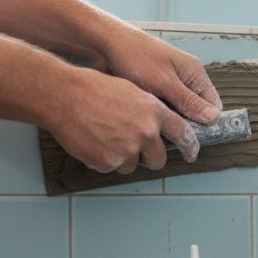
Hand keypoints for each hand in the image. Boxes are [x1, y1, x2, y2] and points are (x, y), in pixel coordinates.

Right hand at [49, 67, 199, 172]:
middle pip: (158, 160)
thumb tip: (161, 127)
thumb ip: (151, 111)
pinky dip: (104, 159)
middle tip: (135, 148)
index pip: (183, 134)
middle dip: (149, 158)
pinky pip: (111, 167)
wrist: (65, 97)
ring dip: (123, 157)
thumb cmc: (96, 89)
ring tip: (106, 137)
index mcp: (154, 112)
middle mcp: (145, 132)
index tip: (191, 153)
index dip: (189, 146)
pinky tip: (94, 141)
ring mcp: (127, 149)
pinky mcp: (109, 161)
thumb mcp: (133, 91)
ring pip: (133, 165)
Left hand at [99, 26, 221, 123]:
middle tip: (170, 133)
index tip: (193, 137)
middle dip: (185, 124)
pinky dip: (156, 116)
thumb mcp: (165, 82)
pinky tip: (145, 121)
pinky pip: (162, 110)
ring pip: (178, 112)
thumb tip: (213, 117)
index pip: (213, 105)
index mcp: (194, 73)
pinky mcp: (154, 90)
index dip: (207, 122)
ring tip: (155, 127)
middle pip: (195, 111)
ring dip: (168, 120)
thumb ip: (189, 101)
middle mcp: (185, 80)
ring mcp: (169, 85)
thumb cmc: (135, 57)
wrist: (104, 45)